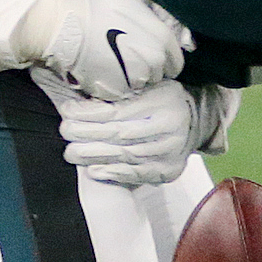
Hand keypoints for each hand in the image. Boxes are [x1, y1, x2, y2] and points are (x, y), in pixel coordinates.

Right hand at [33, 0, 189, 100]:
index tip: (152, 52)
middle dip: (150, 67)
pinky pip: (124, 92)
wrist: (64, 24)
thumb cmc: (99, 7)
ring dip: (134, 77)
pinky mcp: (115, 91)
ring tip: (116, 62)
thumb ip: (161, 15)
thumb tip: (180, 30)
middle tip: (129, 54)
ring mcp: (134, 79)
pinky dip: (117, 85)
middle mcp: (153, 62)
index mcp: (162, 39)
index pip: (177, 61)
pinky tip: (105, 70)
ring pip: (142, 84)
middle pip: (160, 73)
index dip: (166, 58)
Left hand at [58, 81, 195, 185]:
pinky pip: (137, 174)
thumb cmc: (163, 101)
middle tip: (65, 132)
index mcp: (161, 102)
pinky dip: (113, 173)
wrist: (196, 122)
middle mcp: (168, 127)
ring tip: (71, 153)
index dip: (89, 113)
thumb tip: (83, 96)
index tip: (67, 111)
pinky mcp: (167, 170)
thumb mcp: (149, 87)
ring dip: (94, 155)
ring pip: (125, 155)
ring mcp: (169, 152)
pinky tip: (93, 170)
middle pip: (119, 133)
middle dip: (87, 134)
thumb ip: (123, 92)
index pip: (118, 110)